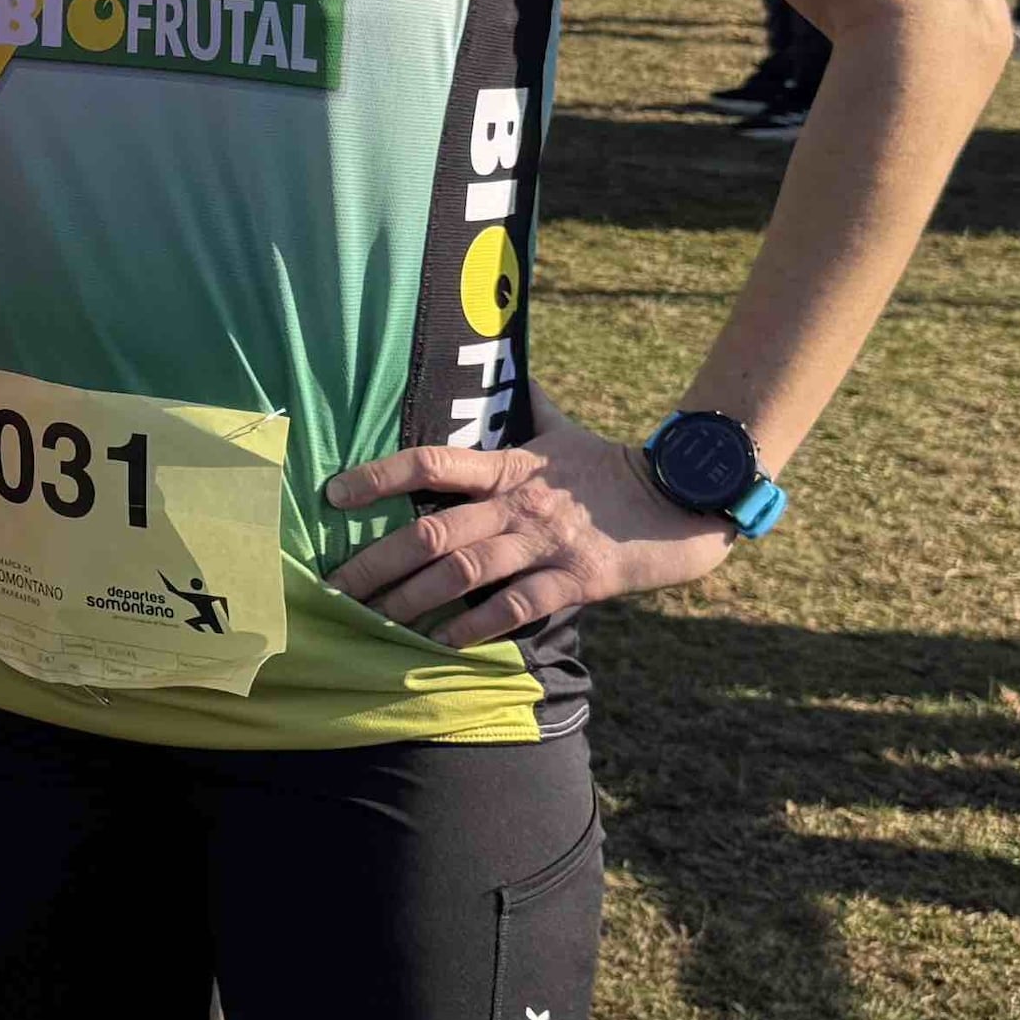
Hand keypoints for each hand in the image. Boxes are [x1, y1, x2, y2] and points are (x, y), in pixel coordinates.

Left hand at [322, 420, 740, 646]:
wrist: (685, 498)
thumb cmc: (613, 467)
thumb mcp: (564, 432)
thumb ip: (531, 409)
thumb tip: (513, 376)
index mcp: (509, 464)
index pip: (430, 461)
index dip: (378, 476)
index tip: (333, 495)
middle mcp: (519, 502)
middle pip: (431, 529)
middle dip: (376, 562)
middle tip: (333, 589)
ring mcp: (547, 542)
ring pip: (463, 570)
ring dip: (411, 600)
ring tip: (371, 622)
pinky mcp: (579, 579)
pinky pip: (516, 606)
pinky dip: (475, 628)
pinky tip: (441, 644)